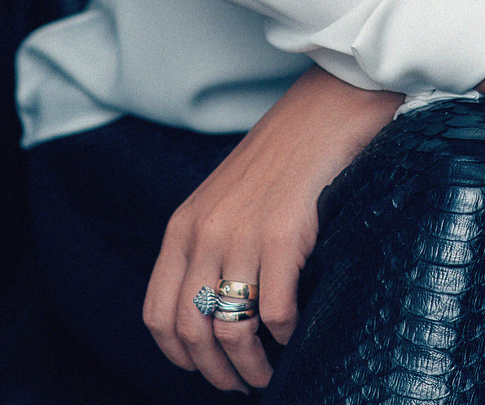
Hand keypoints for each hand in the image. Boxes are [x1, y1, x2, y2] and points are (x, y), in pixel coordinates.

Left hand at [142, 66, 402, 391]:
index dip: (179, 356)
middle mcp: (205, 233)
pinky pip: (276, 311)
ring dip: (249, 366)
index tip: (205, 367)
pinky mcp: (284, 234)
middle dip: (214, 371)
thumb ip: (209, 243)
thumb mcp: (224, 197)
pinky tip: (295, 331)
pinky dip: (285, 335)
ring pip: (231, 330)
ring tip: (267, 373)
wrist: (326, 107)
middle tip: (240, 382)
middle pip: (191, 332)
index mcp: (184, 226)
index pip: (158, 315)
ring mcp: (242, 233)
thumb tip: (212, 310)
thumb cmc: (282, 155)